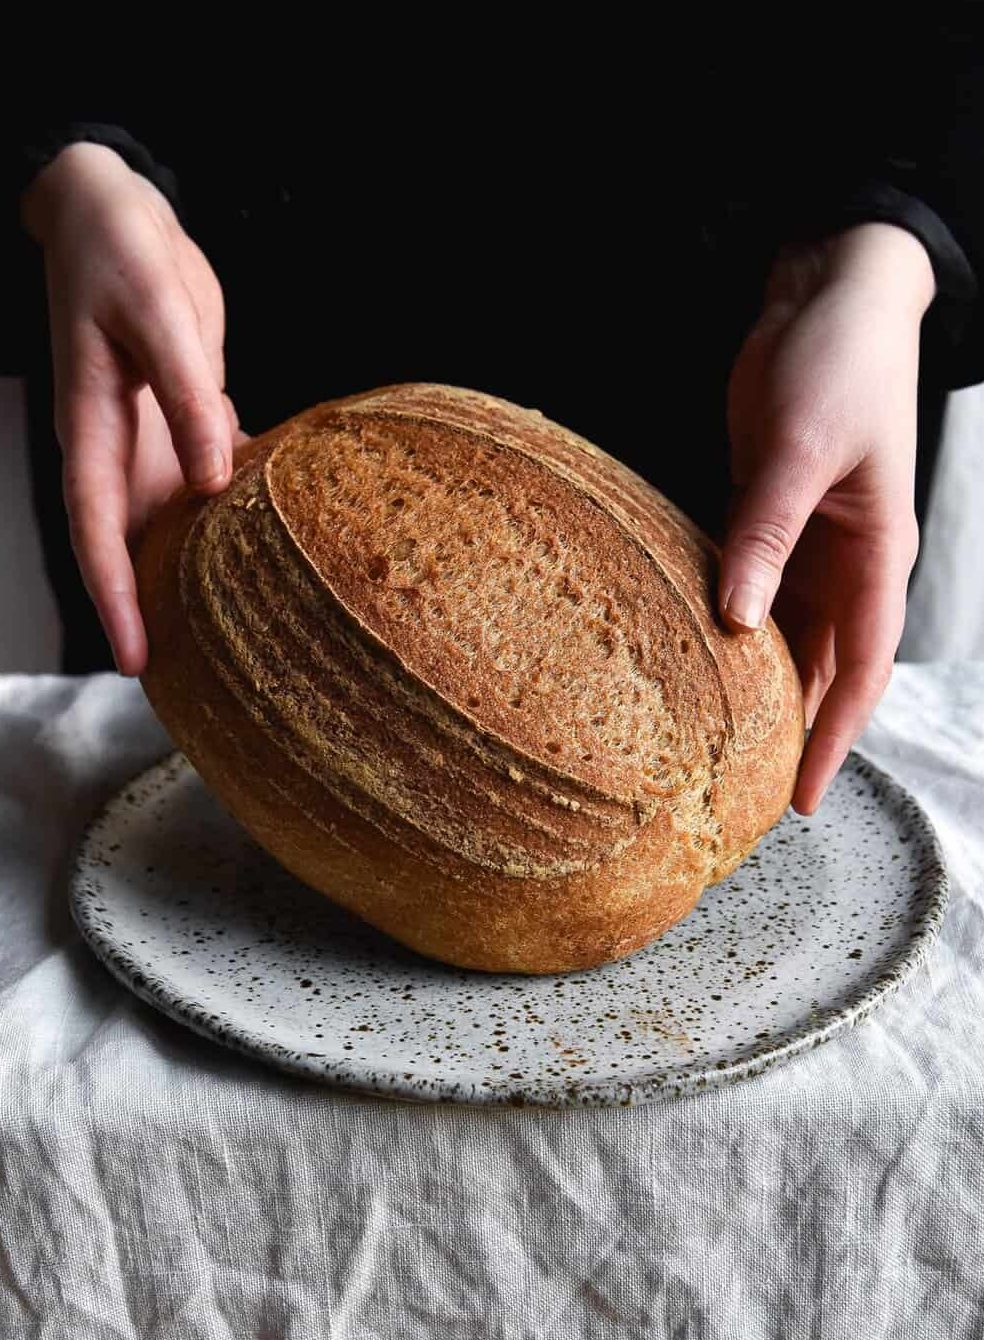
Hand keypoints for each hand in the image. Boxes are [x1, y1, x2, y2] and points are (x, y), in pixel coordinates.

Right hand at [21, 142, 239, 675]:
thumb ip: (189, 395)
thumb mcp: (158, 315)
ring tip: (226, 633)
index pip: (96, 528)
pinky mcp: (188, 418)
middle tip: (185, 679)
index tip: (134, 658)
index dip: (112, 596)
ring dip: (190, 574)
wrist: (121, 214)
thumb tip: (215, 479)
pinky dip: (229, 520)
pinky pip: (208, 483)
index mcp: (93, 427)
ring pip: (169, 523)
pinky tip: (263, 553)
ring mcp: (154, 436)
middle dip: (149, 610)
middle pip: (131, 546)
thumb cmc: (123, 253)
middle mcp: (121, 446)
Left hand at [719, 223, 934, 813]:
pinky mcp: (762, 516)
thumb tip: (735, 618)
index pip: (860, 668)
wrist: (825, 296)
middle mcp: (843, 561)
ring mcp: (802, 541)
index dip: (834, 735)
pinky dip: (726, 622)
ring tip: (715, 739)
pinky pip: (747, 586)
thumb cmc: (839, 363)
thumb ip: (767, 532)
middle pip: (820, 665)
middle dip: (792, 726)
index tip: (799, 795)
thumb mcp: (805, 450)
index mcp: (875, 555)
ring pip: (781, 632)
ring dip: (755, 681)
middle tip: (743, 788)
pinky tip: (691, 654)